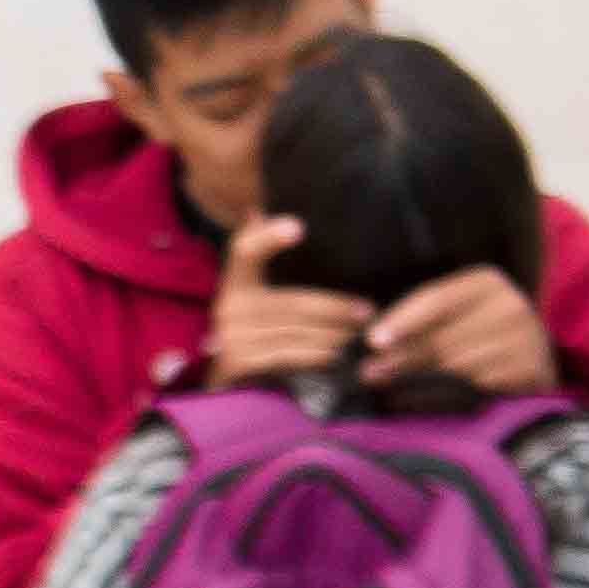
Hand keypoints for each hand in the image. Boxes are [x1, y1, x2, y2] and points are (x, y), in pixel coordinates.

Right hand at [203, 215, 371, 387]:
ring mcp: (231, 335)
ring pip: (295, 330)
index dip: (267, 238)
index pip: (245, 250)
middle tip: (367, 310)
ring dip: (333, 333)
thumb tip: (256, 210)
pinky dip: (316, 354)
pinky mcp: (237, 361)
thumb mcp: (252, 291)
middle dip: (334, 307)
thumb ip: (257, 252)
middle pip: (291, 301)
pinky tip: (336, 352)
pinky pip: (289, 354)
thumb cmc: (252, 326)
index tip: (298, 226)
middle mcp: (228, 305)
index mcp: (234, 281)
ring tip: (359, 333)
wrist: (221, 378)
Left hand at [363, 266, 560, 398]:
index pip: (436, 300)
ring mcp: (526, 338)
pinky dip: (446, 396)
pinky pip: (478, 386)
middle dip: (401, 358)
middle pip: (443, 336)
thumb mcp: (449, 316)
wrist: (530, 360)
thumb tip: (373, 342)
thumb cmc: (475, 333)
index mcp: (485, 283)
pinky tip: (424, 400)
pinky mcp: (532, 369)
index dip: (402, 321)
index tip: (372, 341)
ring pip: (457, 365)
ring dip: (419, 381)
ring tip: (390, 391)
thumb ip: (417, 321)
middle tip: (368, 374)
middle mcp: (510, 304)